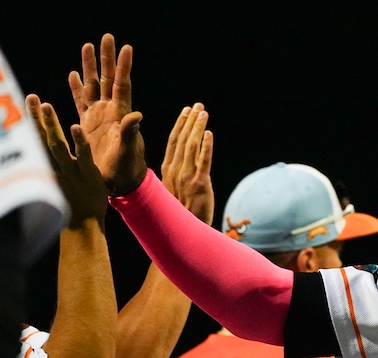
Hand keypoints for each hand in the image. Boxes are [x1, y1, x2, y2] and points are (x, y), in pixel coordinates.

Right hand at [26, 94, 106, 227]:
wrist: (83, 223)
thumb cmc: (68, 201)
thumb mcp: (56, 180)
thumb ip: (48, 162)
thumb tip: (39, 146)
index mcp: (49, 165)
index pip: (37, 139)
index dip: (32, 120)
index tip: (28, 102)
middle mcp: (55, 166)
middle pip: (41, 138)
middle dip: (35, 118)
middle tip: (30, 97)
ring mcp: (71, 170)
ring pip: (58, 145)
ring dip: (51, 125)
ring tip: (46, 106)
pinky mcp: (88, 174)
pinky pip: (83, 155)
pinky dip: (79, 142)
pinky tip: (75, 126)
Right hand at [69, 33, 145, 194]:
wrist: (118, 182)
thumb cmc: (128, 169)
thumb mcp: (129, 150)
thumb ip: (130, 132)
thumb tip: (136, 114)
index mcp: (121, 114)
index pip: (122, 84)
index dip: (123, 66)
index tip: (125, 47)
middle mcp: (110, 111)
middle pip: (107, 78)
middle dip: (105, 58)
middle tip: (106, 37)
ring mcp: (99, 116)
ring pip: (92, 86)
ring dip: (89, 67)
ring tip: (87, 47)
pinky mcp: (87, 124)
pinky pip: (81, 102)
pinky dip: (76, 88)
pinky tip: (73, 75)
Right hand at [160, 104, 213, 224]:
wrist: (183, 231)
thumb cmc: (179, 211)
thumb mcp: (173, 188)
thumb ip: (176, 173)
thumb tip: (179, 161)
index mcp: (168, 169)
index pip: (174, 141)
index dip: (180, 124)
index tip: (186, 111)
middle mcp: (175, 170)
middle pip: (182, 139)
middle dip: (190, 121)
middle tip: (198, 106)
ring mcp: (187, 176)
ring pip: (191, 146)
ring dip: (197, 127)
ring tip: (203, 113)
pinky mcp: (200, 184)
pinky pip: (203, 161)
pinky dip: (205, 146)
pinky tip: (209, 133)